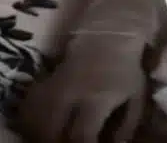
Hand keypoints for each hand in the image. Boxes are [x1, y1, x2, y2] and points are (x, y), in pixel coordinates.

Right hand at [18, 34, 148, 142]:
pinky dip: (33, 118)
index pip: (81, 135)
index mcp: (98, 98)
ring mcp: (56, 84)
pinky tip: (42, 125)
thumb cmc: (125, 69)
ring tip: (55, 135)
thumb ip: (126, 126)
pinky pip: (30, 104)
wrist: (110, 34)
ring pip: (37, 119)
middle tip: (67, 141)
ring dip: (43, 133)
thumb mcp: (135, 96)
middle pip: (52, 131)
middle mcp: (72, 92)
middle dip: (56, 142)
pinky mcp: (46, 79)